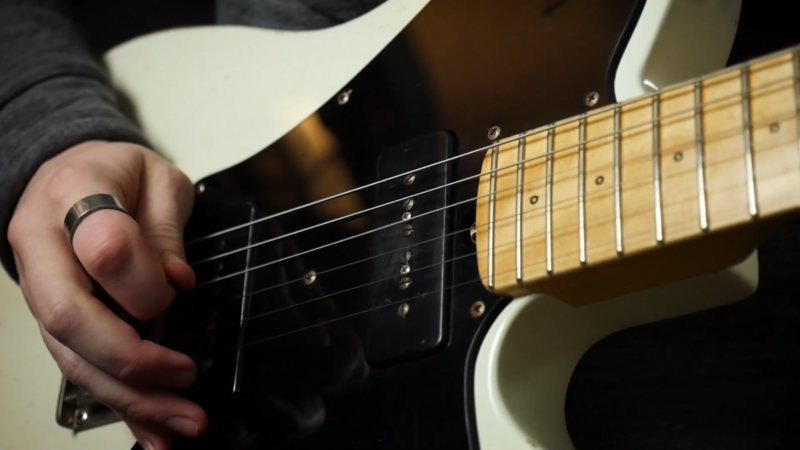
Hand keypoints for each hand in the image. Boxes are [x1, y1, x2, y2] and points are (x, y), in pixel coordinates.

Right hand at [8, 141, 206, 449]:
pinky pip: (77, 365)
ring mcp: (41, 286)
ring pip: (71, 355)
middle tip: (184, 377)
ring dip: (129, 396)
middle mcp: (44, 246)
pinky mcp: (53, 317)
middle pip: (71, 317)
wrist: (68, 174)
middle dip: (133, 360)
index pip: (103, 246)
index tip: (177, 291)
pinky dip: (118, 402)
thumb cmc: (116, 172)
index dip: (145, 281)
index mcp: (75, 195)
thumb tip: (176, 281)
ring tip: (179, 422)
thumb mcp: (158, 176)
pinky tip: (150, 430)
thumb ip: (167, 226)